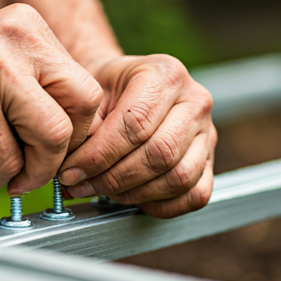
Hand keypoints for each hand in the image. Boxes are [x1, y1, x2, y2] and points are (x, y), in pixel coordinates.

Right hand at [0, 4, 102, 194]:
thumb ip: (38, 89)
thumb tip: (78, 140)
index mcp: (29, 30)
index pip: (85, 89)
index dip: (78, 131)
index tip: (54, 152)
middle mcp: (18, 43)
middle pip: (82, 109)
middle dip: (63, 152)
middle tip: (37, 167)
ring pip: (51, 139)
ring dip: (29, 172)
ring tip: (1, 173)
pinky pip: (6, 161)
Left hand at [58, 54, 216, 217]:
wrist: (124, 87)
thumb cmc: (106, 90)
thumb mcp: (90, 95)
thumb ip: (85, 130)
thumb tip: (74, 174)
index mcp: (165, 75)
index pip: (134, 126)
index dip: (98, 157)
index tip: (71, 173)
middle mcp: (194, 100)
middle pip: (159, 155)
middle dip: (113, 179)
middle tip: (83, 185)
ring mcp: (207, 131)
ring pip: (178, 178)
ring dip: (134, 194)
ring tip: (104, 191)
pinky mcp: (209, 158)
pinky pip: (194, 195)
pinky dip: (160, 205)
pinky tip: (132, 198)